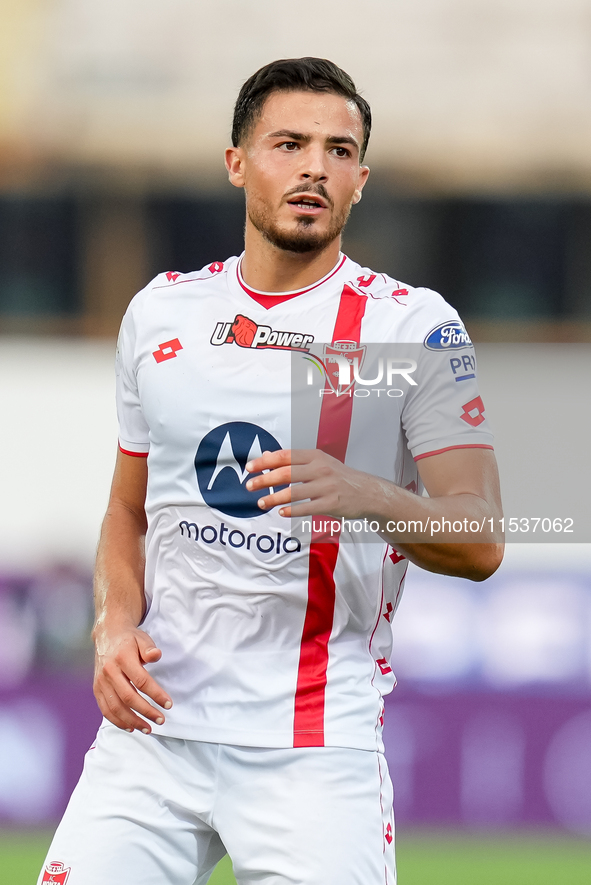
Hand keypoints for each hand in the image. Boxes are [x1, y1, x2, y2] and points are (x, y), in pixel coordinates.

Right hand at [93, 625, 171, 733]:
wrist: (108, 636)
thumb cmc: (130, 640)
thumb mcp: (142, 639)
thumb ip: (149, 649)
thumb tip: (156, 655)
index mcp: (123, 658)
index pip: (141, 680)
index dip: (156, 694)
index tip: (168, 704)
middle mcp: (109, 671)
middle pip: (128, 697)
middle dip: (146, 711)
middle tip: (160, 719)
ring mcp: (101, 682)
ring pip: (116, 707)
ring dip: (132, 721)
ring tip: (148, 728)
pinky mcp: (97, 689)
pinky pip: (106, 709)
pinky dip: (117, 721)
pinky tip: (130, 727)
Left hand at [245, 448, 370, 518]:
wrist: (366, 491)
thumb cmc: (338, 476)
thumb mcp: (318, 462)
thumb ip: (293, 460)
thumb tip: (266, 455)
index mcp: (315, 456)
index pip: (284, 456)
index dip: (264, 462)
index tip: (249, 468)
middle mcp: (320, 469)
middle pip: (286, 473)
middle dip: (264, 480)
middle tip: (249, 486)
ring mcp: (326, 486)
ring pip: (293, 492)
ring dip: (274, 498)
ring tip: (260, 502)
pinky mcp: (331, 503)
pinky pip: (307, 507)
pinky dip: (292, 510)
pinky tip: (281, 512)